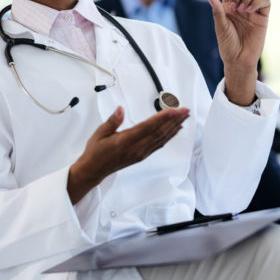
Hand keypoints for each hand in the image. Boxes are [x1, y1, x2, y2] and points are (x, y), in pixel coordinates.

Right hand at [67, 106, 189, 203]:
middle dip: (174, 120)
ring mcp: (141, 153)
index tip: (173, 110)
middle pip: (159, 132)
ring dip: (174, 127)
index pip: (148, 127)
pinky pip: (159, 144)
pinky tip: (174, 130)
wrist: (94, 170)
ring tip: (184, 117)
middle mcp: (136, 148)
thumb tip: (120, 109)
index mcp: (126, 141)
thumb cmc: (96, 152)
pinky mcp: (142, 155)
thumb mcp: (100, 133)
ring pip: (161, 138)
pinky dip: (169, 136)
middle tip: (185, 110)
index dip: (162, 118)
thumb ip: (112, 121)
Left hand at [207, 0, 269, 104]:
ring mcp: (253, 10)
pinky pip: (265, 1)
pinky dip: (258, 1)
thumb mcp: (220, 28)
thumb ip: (218, 13)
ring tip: (242, 9)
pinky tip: (250, 10)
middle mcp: (241, 5)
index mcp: (227, 6)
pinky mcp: (263, 16)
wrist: (239, 59)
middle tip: (233, 6)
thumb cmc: (228, 45)